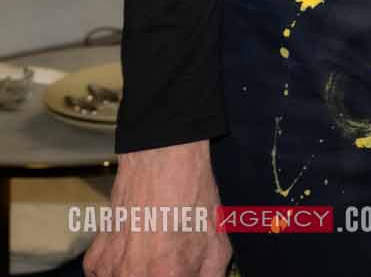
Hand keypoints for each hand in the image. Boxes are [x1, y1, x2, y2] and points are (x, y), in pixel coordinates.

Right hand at [84, 142, 233, 275]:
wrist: (162, 163)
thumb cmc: (192, 201)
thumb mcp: (218, 246)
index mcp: (167, 276)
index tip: (184, 273)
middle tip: (171, 265)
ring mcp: (108, 270)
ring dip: (138, 276)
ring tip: (154, 258)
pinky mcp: (94, 261)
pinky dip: (120, 272)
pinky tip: (137, 252)